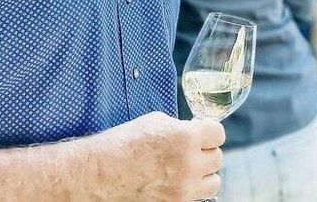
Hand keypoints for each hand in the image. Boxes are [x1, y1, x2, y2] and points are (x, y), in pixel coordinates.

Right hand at [83, 111, 223, 200]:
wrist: (97, 175)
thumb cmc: (121, 145)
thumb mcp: (154, 122)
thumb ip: (180, 128)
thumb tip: (194, 132)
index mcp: (185, 138)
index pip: (218, 133)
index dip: (208, 131)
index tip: (201, 132)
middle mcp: (189, 165)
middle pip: (217, 158)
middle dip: (204, 151)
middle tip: (189, 150)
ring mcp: (183, 190)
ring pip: (213, 182)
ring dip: (203, 174)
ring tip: (185, 169)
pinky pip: (196, 197)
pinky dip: (189, 189)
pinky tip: (173, 181)